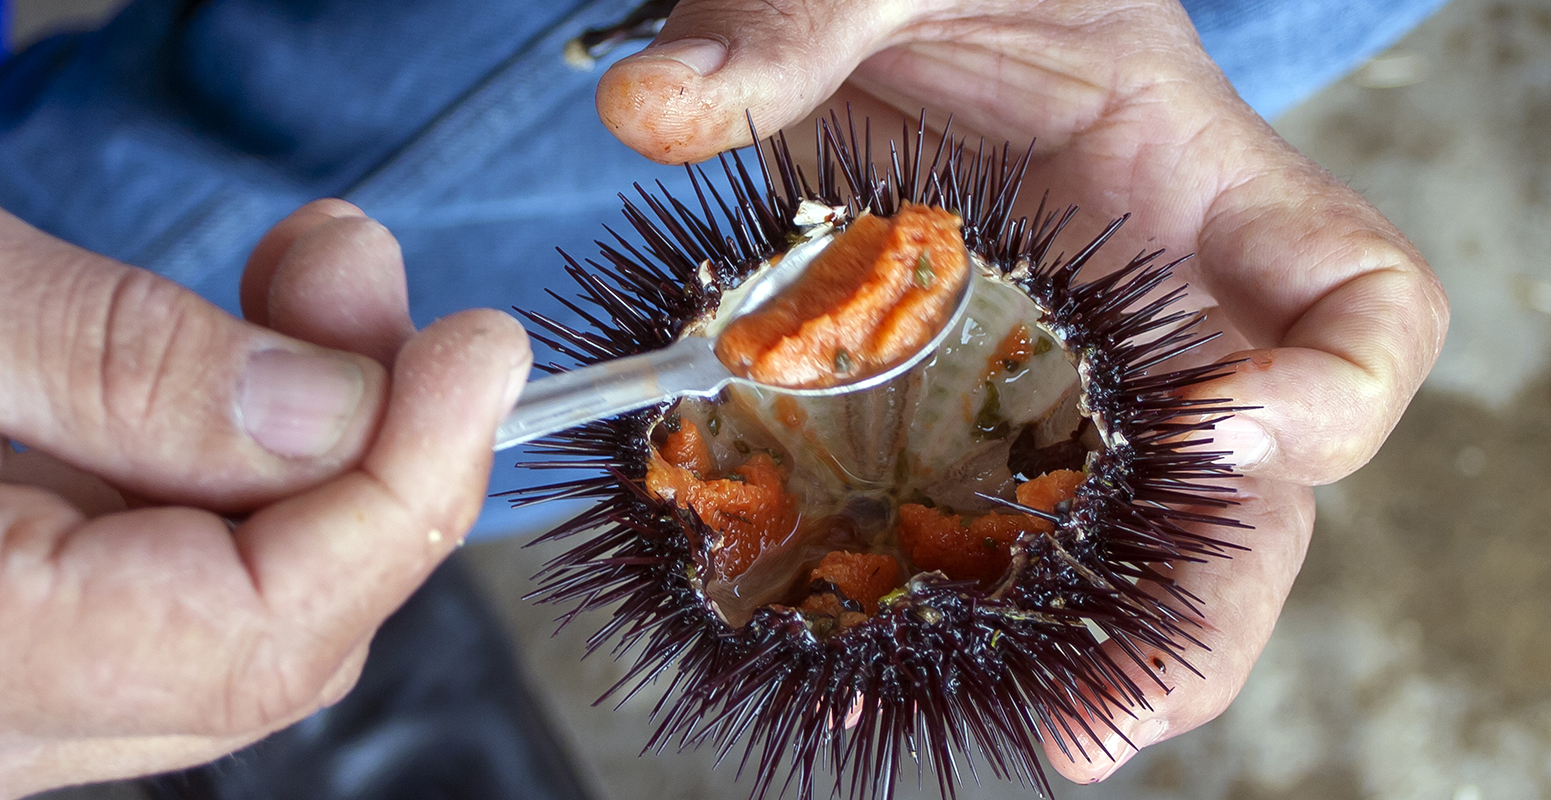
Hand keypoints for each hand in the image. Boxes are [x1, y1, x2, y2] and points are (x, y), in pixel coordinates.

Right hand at [0, 144, 529, 797]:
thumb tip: (337, 414)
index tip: (478, 349)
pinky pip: (147, 584)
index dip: (399, 491)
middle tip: (378, 285)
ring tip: (313, 278)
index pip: (255, 634)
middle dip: (367, 457)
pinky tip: (226, 359)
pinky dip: (217, 468)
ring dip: (303, 449)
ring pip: (222, 612)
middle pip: (264, 638)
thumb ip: (119, 367)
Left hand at [594, 0, 1447, 781]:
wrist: (916, 3)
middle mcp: (1166, 305)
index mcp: (1197, 184)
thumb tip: (649, 112)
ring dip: (1105, 643)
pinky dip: (981, 592)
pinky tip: (903, 644)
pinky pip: (1015, 514)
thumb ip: (788, 27)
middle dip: (1208, 607)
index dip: (1331, 391)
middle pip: (1262, 483)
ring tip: (1054, 730)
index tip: (1221, 432)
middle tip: (1110, 709)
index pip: (1360, 303)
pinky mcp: (987, 401)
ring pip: (1145, 533)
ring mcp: (1082, 367)